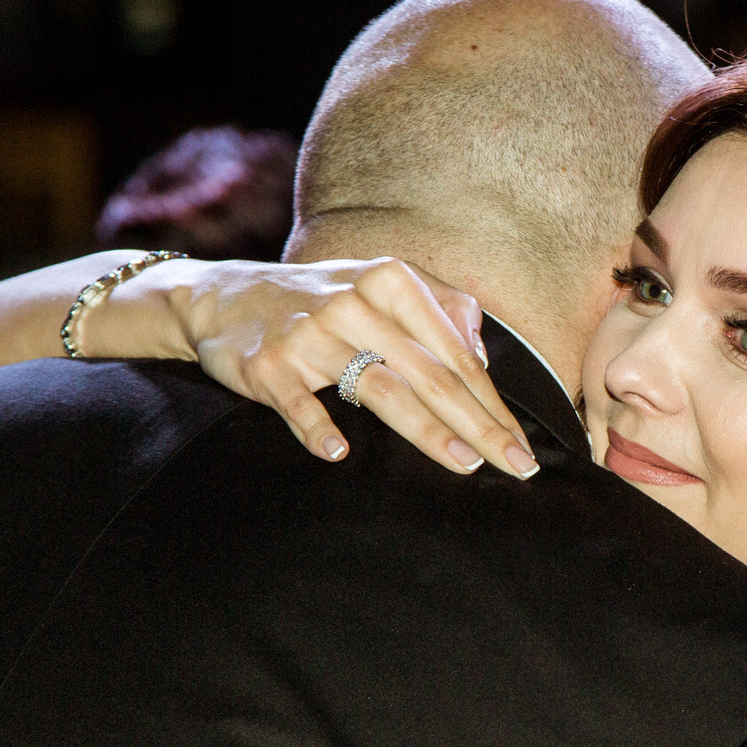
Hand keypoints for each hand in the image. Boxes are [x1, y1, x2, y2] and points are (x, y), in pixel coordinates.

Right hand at [169, 258, 536, 477]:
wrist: (223, 296)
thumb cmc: (319, 300)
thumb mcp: (381, 284)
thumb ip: (441, 308)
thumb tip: (482, 355)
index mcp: (393, 281)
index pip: (456, 355)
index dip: (494, 403)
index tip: (523, 445)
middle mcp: (357, 302)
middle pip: (432, 375)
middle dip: (479, 424)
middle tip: (515, 465)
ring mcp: (312, 333)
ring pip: (382, 387)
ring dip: (427, 430)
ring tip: (463, 464)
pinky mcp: (270, 363)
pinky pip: (298, 402)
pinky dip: (317, 427)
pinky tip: (338, 453)